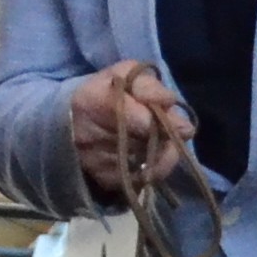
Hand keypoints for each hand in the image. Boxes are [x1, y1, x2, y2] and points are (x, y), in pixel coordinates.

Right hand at [70, 61, 195, 204]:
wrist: (72, 118)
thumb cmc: (105, 91)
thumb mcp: (125, 75)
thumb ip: (148, 86)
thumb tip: (170, 102)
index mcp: (90, 102)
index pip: (134, 119)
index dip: (162, 123)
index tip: (184, 126)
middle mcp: (87, 136)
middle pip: (143, 144)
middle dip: (167, 139)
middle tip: (177, 132)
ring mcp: (94, 161)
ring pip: (145, 165)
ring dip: (163, 155)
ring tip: (165, 142)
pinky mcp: (102, 179)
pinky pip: (140, 180)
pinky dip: (154, 169)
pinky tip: (155, 157)